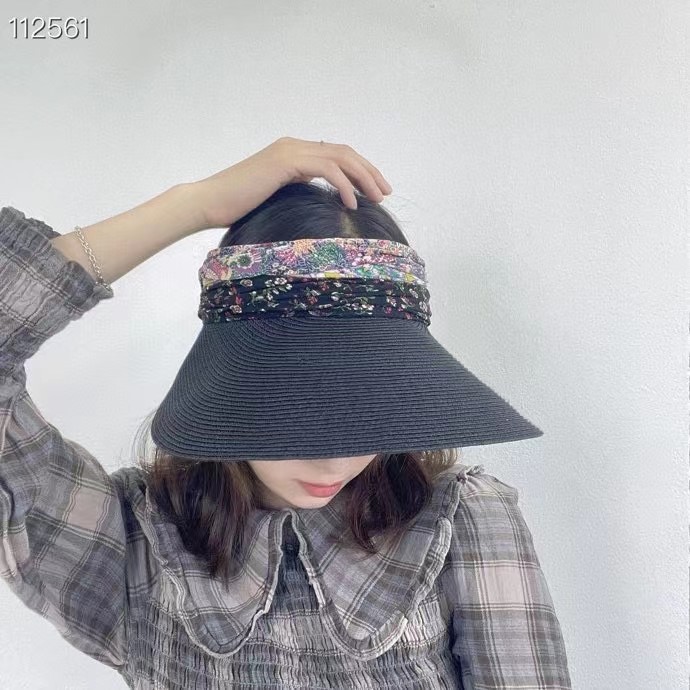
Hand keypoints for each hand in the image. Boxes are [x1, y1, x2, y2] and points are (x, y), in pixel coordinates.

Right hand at [185, 137, 392, 231]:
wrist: (209, 202)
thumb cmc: (238, 207)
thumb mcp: (276, 198)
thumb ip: (297, 192)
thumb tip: (321, 205)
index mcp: (293, 152)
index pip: (337, 154)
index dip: (360, 170)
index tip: (376, 190)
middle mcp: (294, 145)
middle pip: (344, 152)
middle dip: (369, 171)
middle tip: (386, 193)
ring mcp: (289, 151)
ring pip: (340, 157)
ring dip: (363, 177)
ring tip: (376, 199)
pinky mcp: (285, 162)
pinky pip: (326, 168)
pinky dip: (343, 184)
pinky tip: (351, 203)